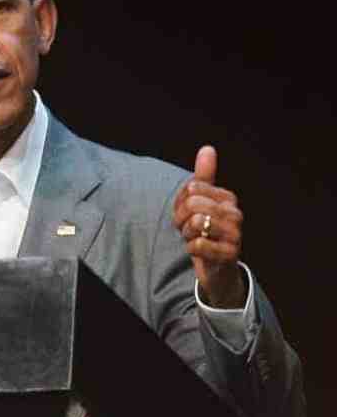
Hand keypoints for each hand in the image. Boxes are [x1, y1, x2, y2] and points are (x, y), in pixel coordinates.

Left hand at [172, 146, 246, 308]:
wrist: (217, 267)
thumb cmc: (205, 232)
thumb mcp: (200, 202)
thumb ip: (204, 176)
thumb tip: (207, 149)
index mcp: (227, 198)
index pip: (192, 187)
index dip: (180, 203)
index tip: (186, 215)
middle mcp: (235, 214)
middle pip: (193, 203)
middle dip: (181, 219)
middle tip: (188, 229)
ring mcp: (235, 234)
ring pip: (196, 222)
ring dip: (187, 234)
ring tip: (195, 239)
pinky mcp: (230, 254)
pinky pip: (199, 245)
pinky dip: (192, 249)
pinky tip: (200, 251)